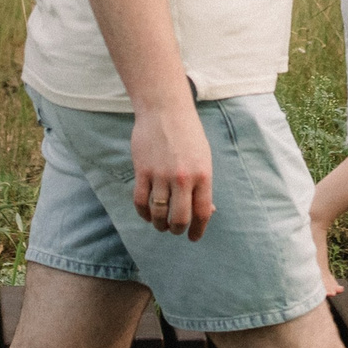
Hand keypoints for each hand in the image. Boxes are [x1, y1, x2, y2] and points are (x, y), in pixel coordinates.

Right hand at [130, 101, 215, 240]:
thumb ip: (203, 185)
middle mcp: (183, 177)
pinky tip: (147, 214)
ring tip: (161, 224)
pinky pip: (141, 201)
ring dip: (159, 224)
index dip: (198, 230)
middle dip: (177, 230)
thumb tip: (206, 211)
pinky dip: (143, 213)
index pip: (202, 212)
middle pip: (179, 218)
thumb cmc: (188, 135)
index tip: (193, 237)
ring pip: (158, 213)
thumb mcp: (204, 158)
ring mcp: (161, 175)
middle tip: (175, 230)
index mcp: (203, 174)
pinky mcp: (142, 170)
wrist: (165, 110)